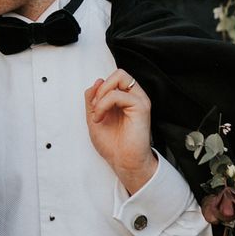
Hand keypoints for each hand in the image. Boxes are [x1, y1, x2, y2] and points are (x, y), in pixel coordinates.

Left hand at [84, 69, 156, 193]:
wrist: (123, 162)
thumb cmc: (112, 144)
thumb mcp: (94, 116)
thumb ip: (93, 98)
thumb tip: (97, 81)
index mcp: (124, 98)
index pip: (111, 79)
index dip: (98, 88)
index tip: (92, 107)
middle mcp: (133, 97)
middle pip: (118, 73)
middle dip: (101, 88)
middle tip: (95, 107)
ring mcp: (139, 100)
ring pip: (119, 77)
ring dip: (101, 95)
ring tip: (97, 113)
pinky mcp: (141, 107)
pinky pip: (118, 94)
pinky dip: (103, 104)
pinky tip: (100, 117)